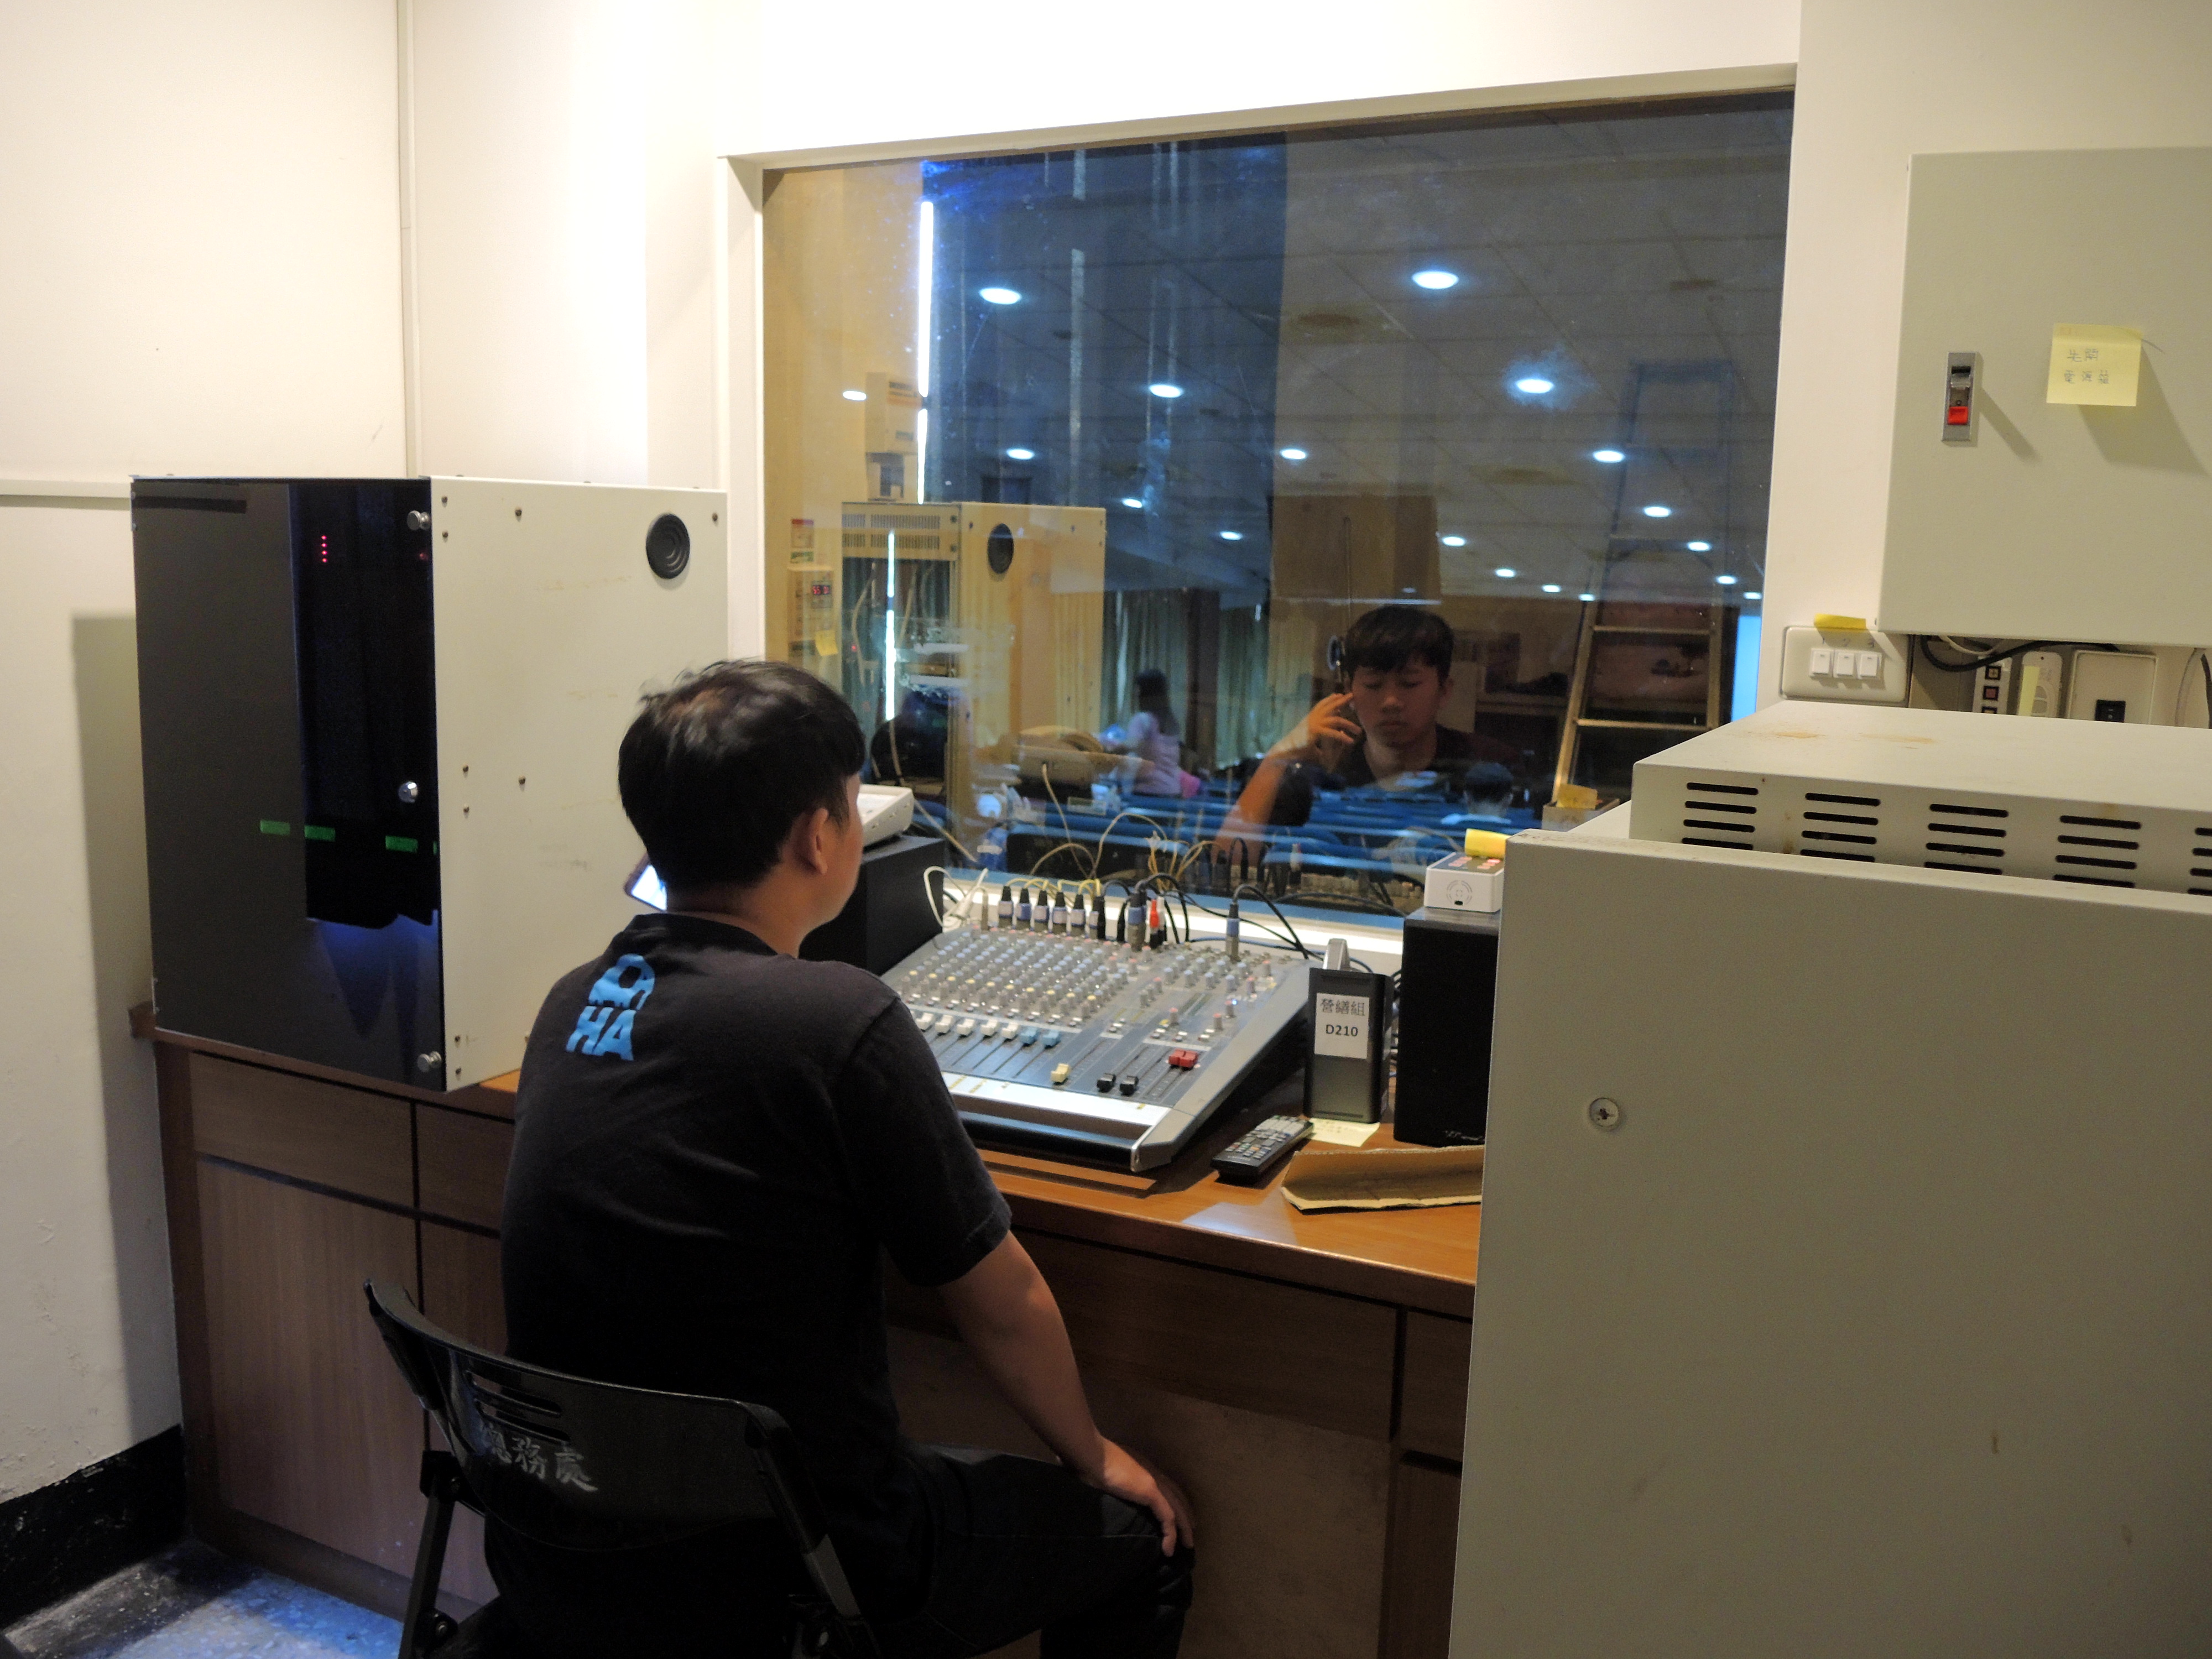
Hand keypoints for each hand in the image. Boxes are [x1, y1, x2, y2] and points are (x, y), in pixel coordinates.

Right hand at [1089, 1438, 1195, 1554]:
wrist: (1093, 1454)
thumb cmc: (1093, 1462)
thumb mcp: (1109, 1473)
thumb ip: (1116, 1484)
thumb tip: (1110, 1494)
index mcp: (1145, 1468)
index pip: (1168, 1486)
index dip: (1176, 1501)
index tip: (1179, 1516)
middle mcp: (1154, 1474)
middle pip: (1178, 1498)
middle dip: (1186, 1516)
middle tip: (1190, 1533)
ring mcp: (1155, 1482)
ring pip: (1177, 1510)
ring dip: (1184, 1529)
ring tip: (1187, 1545)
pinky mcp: (1151, 1492)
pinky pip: (1168, 1518)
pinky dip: (1170, 1535)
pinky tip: (1169, 1549)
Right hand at [1268, 692, 1360, 771]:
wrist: (1286, 749)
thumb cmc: (1297, 746)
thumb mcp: (1311, 738)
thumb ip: (1320, 736)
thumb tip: (1333, 739)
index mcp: (1310, 717)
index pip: (1321, 704)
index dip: (1330, 699)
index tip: (1338, 694)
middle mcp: (1312, 718)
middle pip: (1330, 706)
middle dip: (1342, 701)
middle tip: (1352, 695)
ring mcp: (1314, 723)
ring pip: (1336, 720)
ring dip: (1349, 724)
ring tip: (1358, 730)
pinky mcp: (1315, 732)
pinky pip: (1332, 733)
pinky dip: (1342, 737)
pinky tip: (1350, 741)